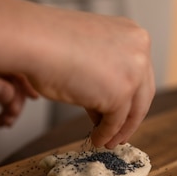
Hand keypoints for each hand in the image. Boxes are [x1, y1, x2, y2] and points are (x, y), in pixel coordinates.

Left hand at [0, 69, 38, 126]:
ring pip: (13, 92)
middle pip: (18, 80)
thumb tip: (9, 92)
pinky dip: (6, 111)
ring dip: (13, 109)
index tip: (33, 95)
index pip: (17, 63)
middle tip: (11, 114)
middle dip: (17, 100)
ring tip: (5, 121)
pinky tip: (2, 121)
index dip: (28, 79)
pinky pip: (5, 98)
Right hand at [27, 8, 155, 147]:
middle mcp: (139, 50)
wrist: (34, 40)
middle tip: (120, 131)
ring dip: (119, 130)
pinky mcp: (120, 93)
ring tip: (108, 141)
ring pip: (132, 110)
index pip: (140, 72)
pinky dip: (106, 134)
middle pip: (142, 93)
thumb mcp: (88, 50)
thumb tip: (105, 99)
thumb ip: (105, 70)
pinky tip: (97, 139)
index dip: (131, 95)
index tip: (124, 111)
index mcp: (132, 34)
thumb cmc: (49, 40)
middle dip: (130, 116)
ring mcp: (133, 72)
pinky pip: (115, 121)